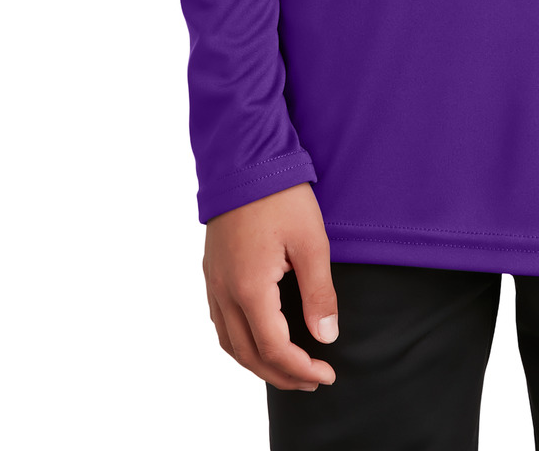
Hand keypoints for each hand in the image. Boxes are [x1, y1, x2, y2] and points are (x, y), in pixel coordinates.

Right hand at [202, 182, 338, 390]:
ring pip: (229, 342)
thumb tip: (326, 337)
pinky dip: (240, 341)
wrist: (243, 156)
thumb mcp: (311, 242)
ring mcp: (214, 281)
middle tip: (311, 381)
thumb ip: (319, 294)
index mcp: (249, 287)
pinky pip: (220, 321)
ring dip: (258, 362)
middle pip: (248, 354)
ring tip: (288, 368)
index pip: (274, 348)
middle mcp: (225, 290)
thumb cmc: (280, 194)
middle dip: (280, 374)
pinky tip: (260, 337)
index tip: (326, 374)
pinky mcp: (212, 270)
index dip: (301, 368)